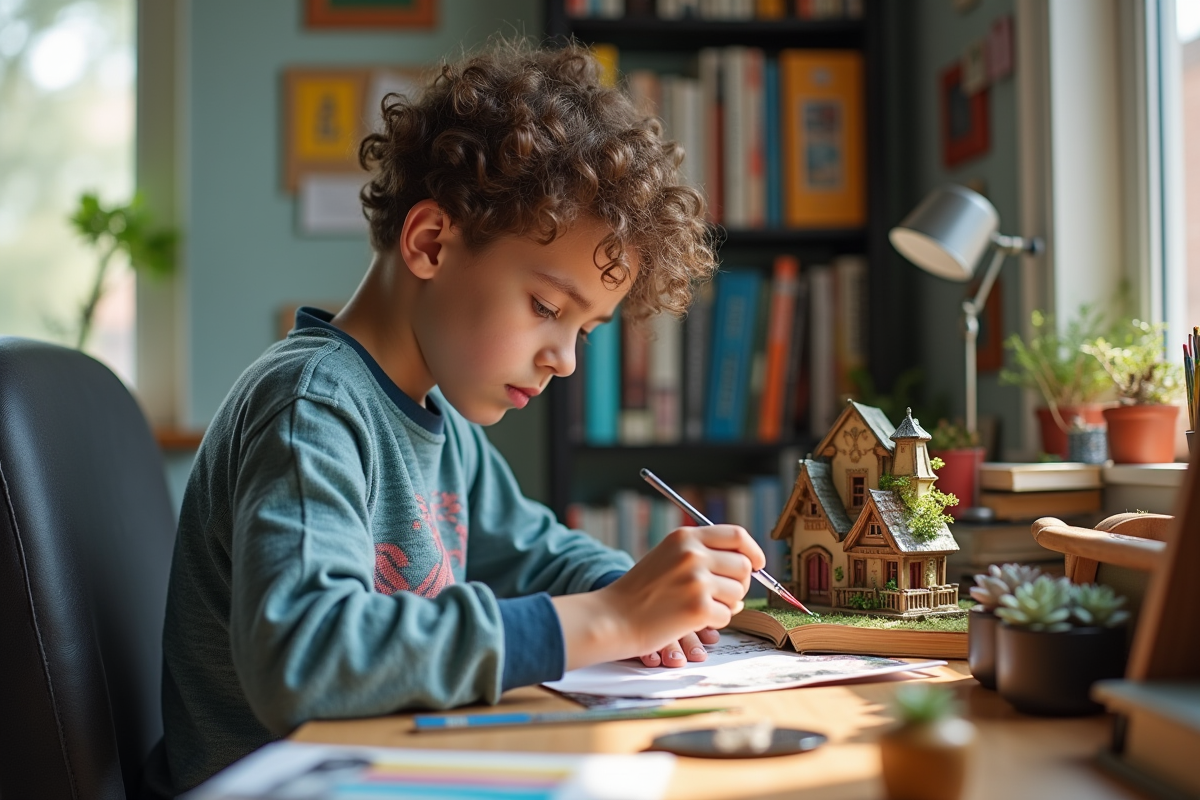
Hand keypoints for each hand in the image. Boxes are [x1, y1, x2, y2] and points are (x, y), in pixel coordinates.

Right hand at [551, 525, 762, 670]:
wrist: (613, 617)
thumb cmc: (640, 592)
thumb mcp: (668, 557)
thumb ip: (703, 554)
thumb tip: (749, 566)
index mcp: (685, 537)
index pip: (737, 535)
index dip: (753, 551)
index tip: (758, 564)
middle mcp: (693, 554)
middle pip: (744, 566)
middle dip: (740, 585)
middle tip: (722, 596)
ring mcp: (696, 580)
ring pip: (739, 594)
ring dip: (727, 606)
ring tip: (700, 608)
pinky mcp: (698, 608)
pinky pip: (727, 616)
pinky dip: (715, 623)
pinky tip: (691, 620)